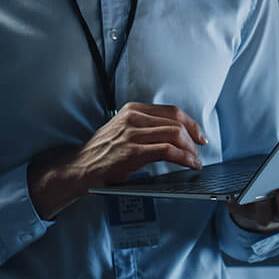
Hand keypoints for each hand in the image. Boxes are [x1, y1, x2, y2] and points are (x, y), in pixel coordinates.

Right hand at [28, 103, 206, 219]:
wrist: (79, 168)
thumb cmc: (101, 152)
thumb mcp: (122, 129)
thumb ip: (144, 126)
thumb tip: (174, 134)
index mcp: (132, 110)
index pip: (172, 111)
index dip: (191, 123)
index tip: (199, 135)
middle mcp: (132, 118)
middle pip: (176, 121)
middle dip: (194, 137)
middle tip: (200, 150)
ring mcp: (132, 134)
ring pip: (174, 134)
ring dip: (190, 149)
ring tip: (195, 160)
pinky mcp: (132, 152)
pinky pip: (167, 151)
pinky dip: (183, 158)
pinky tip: (189, 164)